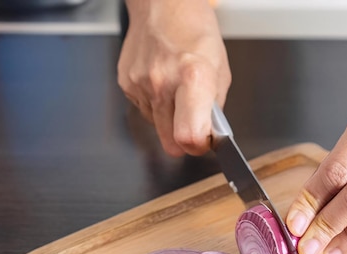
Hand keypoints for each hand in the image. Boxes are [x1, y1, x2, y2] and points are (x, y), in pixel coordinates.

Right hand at [117, 0, 230, 156]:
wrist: (163, 6)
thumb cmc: (195, 33)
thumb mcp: (220, 71)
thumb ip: (215, 110)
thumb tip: (209, 137)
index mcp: (192, 77)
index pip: (189, 136)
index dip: (198, 146)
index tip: (204, 141)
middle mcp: (162, 83)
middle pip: (171, 142)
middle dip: (185, 139)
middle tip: (194, 121)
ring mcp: (140, 84)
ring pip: (158, 128)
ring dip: (170, 119)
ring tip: (177, 91)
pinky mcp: (126, 85)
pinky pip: (144, 111)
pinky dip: (156, 105)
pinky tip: (162, 83)